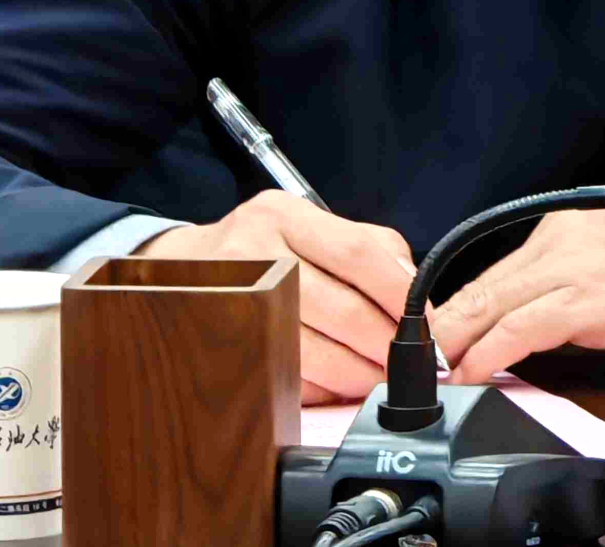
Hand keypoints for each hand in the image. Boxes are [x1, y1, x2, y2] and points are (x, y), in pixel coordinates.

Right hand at [138, 192, 414, 403]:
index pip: (359, 252)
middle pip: (340, 306)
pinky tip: (335, 388)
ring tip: (378, 381)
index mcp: (286, 215)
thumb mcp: (310, 228)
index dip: (399, 294)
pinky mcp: (223, 342)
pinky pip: (281, 372)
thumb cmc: (262, 249)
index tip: (426, 326)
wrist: (178, 269)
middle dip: (383, 344)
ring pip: (313, 348)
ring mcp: (234, 299)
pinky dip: (317, 387)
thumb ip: (372, 252)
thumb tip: (418, 301)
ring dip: (355, 374)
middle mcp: (255, 251)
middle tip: (409, 366)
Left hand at [431, 208, 604, 384]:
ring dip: (460, 341)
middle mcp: (565, 241)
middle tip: (418, 354)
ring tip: (437, 368)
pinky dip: (492, 351)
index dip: (461, 305)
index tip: (436, 330)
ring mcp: (577, 268)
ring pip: (498, 303)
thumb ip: (563, 284)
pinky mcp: (591, 300)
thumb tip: (518, 321)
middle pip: (488, 284)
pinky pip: (525, 327)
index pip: (497, 270)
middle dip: (448, 323)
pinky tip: (474, 369)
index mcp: (567, 229)